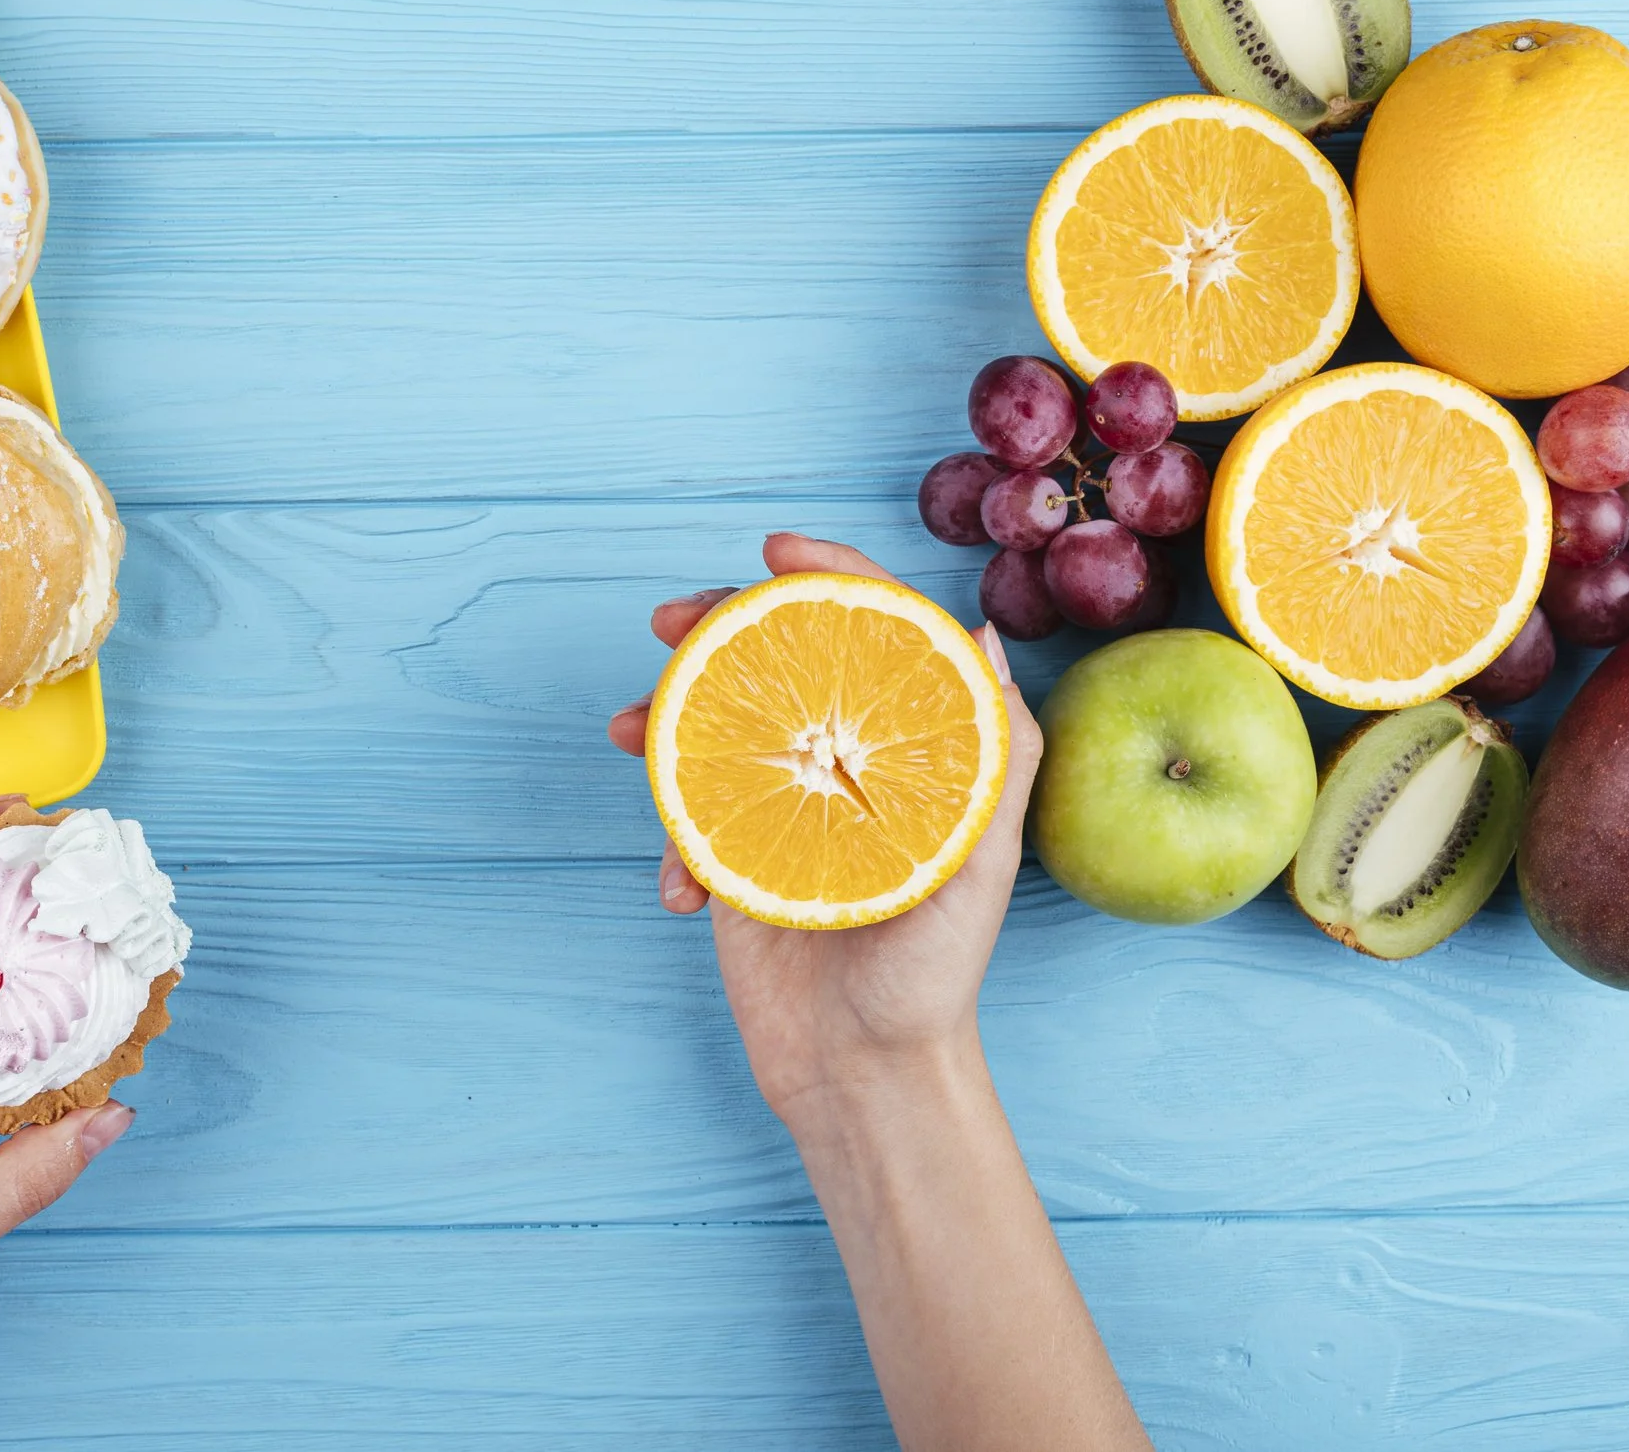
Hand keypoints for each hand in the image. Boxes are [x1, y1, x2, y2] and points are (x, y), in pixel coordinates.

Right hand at [607, 533, 1043, 1135]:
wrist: (863, 1076)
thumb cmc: (936, 976)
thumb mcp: (986, 861)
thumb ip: (998, 751)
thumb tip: (980, 631)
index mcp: (906, 752)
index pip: (873, 634)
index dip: (827, 573)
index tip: (774, 553)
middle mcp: (843, 769)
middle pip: (778, 662)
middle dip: (716, 625)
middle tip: (667, 620)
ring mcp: (781, 812)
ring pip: (713, 728)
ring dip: (663, 716)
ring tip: (630, 728)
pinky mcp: (733, 862)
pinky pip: (684, 823)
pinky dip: (669, 845)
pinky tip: (679, 890)